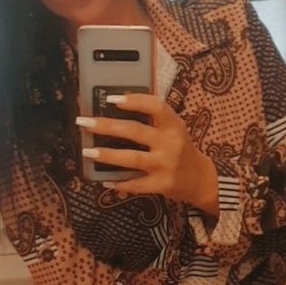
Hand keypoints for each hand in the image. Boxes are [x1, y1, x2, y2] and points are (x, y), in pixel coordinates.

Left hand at [76, 93, 218, 215]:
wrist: (201, 179)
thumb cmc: (181, 149)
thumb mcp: (174, 130)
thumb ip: (153, 120)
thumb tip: (116, 107)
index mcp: (174, 126)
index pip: (156, 106)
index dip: (134, 101)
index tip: (112, 99)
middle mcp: (171, 144)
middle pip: (136, 131)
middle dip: (107, 126)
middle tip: (84, 122)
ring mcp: (166, 166)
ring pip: (132, 159)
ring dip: (107, 155)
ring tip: (87, 152)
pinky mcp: (161, 185)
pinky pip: (135, 184)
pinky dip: (118, 183)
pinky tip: (104, 180)